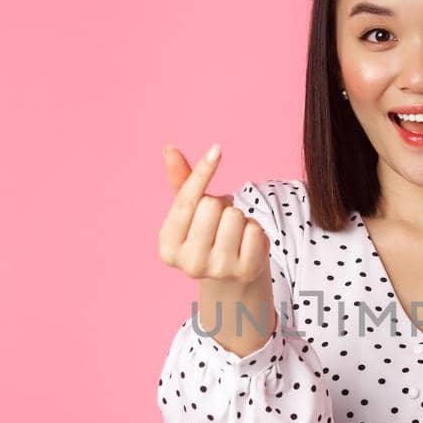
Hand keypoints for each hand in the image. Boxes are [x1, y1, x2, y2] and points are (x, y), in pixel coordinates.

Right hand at [158, 143, 269, 284]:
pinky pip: (255, 230)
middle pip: (211, 206)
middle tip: (220, 217)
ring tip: (233, 230)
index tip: (217, 150)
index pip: (186, 201)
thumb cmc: (207, 234)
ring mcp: (218, 271)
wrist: (231, 273)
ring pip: (235, 216)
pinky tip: (247, 242)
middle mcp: (189, 264)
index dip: (202, 172)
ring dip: (239, 216)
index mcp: (167, 248)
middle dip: (220, 204)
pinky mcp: (244, 272)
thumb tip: (169, 149)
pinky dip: (255, 229)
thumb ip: (181, 181)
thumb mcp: (191, 211)